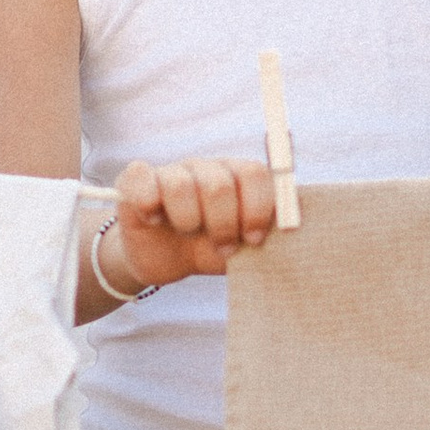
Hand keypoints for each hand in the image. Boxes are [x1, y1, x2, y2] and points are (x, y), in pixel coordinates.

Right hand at [107, 155, 282, 288]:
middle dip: (223, 224)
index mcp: (237, 177)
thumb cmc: (210, 249)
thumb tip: (292, 228)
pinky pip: (143, 178)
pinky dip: (149, 204)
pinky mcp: (137, 180)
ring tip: (187, 233)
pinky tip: (153, 220)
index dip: (256, 209)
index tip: (253, 239)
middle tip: (222, 245)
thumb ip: (265, 234)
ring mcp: (172, 171)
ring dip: (187, 220)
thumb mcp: (242, 247)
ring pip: (181, 185)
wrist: (167, 260)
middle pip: (220, 183)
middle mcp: (207, 168)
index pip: (255, 174)